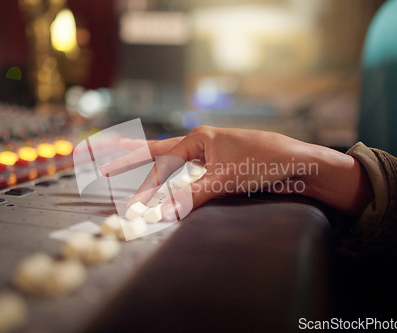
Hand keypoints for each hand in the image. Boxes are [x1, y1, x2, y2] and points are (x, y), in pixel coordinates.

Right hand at [101, 126, 373, 219]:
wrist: (298, 163)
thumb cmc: (264, 162)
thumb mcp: (225, 180)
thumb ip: (192, 196)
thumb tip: (163, 214)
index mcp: (198, 138)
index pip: (161, 163)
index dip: (145, 185)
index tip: (134, 205)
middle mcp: (201, 142)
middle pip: (156, 149)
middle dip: (127, 153)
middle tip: (98, 153)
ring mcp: (210, 153)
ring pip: (171, 158)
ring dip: (148, 161)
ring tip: (123, 155)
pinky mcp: (220, 165)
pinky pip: (188, 169)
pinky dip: (171, 173)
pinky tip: (164, 175)